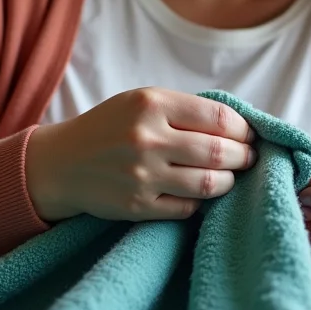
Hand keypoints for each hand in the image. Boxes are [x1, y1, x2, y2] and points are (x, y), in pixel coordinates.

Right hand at [25, 88, 256, 222]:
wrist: (60, 163)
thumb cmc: (110, 129)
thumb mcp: (141, 102)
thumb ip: (185, 110)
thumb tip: (241, 127)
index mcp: (151, 104)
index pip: (219, 118)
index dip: (244, 130)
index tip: (250, 136)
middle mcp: (147, 138)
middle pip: (220, 152)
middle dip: (244, 158)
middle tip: (248, 159)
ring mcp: (142, 175)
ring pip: (209, 184)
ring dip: (227, 182)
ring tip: (229, 177)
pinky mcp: (137, 206)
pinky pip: (188, 208)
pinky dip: (199, 202)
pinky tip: (197, 193)